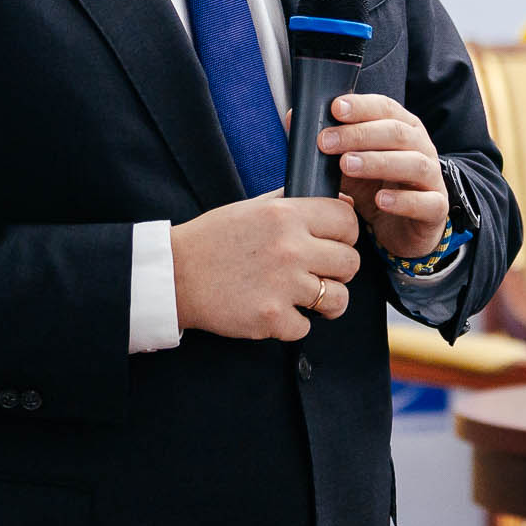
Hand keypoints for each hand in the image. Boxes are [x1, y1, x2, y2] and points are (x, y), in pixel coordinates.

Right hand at [171, 192, 360, 340]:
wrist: (175, 276)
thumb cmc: (212, 239)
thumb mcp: (252, 207)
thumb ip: (292, 202)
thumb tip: (337, 199)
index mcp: (286, 215)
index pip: (347, 221)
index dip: (345, 234)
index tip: (335, 242)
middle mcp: (290, 248)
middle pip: (350, 262)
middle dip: (338, 270)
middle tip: (318, 272)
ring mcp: (283, 285)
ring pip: (338, 298)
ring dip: (326, 300)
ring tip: (306, 297)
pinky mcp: (272, 318)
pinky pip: (306, 326)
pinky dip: (293, 323)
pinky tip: (276, 311)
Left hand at [320, 93, 448, 260]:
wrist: (404, 228)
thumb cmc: (376, 188)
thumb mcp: (349, 163)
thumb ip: (327, 142)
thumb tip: (293, 117)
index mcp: (402, 128)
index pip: (385, 108)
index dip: (361, 106)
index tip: (334, 108)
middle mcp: (421, 148)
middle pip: (397, 132)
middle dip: (360, 134)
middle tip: (327, 141)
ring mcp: (432, 178)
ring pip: (414, 164)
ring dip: (378, 162)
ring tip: (347, 165)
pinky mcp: (436, 208)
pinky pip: (426, 202)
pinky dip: (403, 200)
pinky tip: (379, 200)